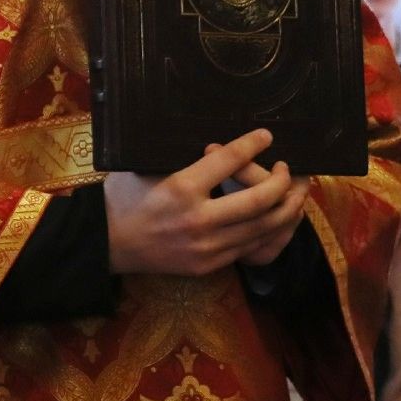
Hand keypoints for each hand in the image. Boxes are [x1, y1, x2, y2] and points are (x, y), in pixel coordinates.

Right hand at [103, 129, 304, 276]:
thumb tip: (217, 143)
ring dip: (286, 208)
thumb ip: (181, 159)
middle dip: (282, 182)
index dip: (252, 144)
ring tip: (293, 193)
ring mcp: (207, 246)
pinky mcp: (210, 264)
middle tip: (288, 169)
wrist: (106, 242)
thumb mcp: (145, 167)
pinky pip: (251, 247)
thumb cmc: (123, 197)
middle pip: (259, 200)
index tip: (267, 135)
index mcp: (180, 188)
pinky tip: (275, 218)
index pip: (228, 161)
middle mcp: (199, 219)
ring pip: (263, 227)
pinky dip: (269, 230)